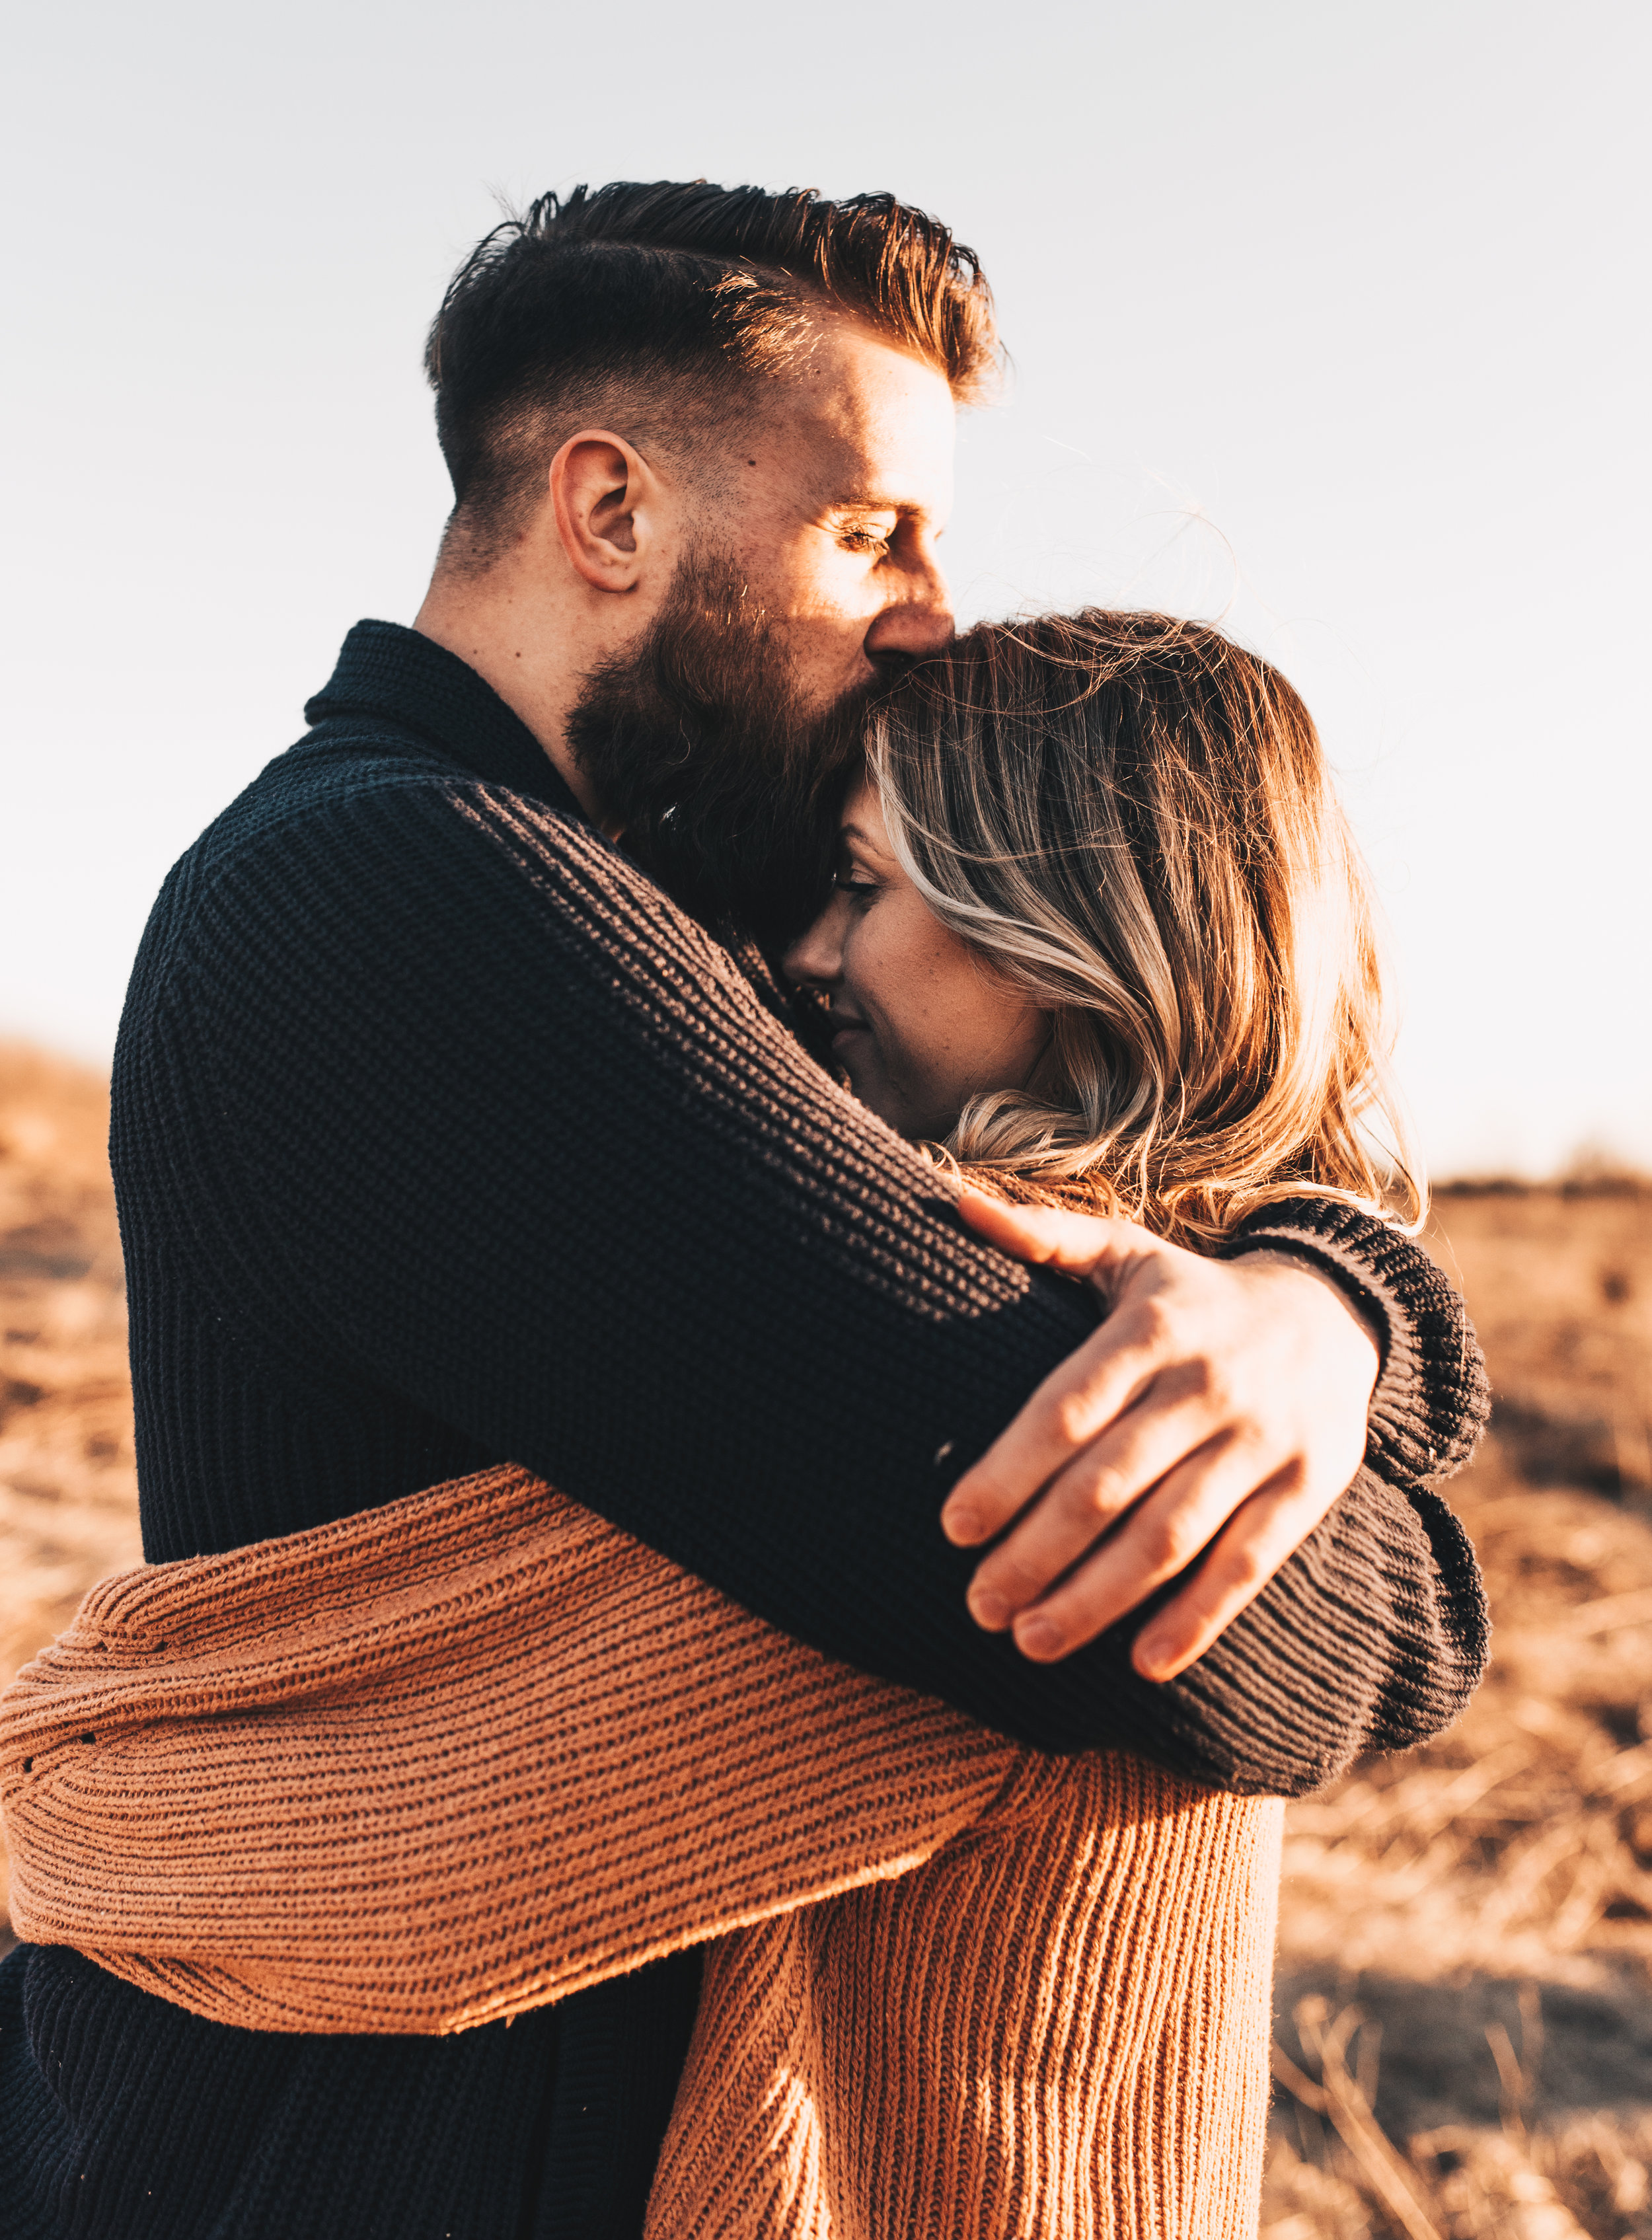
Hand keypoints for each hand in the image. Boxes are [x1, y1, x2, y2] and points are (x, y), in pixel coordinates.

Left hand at [940, 1190, 1380, 1681]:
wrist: (1333, 1314)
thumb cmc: (1193, 1297)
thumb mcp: (1127, 1253)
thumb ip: (1043, 1237)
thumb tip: (953, 1200)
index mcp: (1153, 1328)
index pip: (1068, 1410)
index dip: (1009, 1471)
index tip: (955, 1527)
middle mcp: (1208, 1384)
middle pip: (1109, 1484)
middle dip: (1037, 1551)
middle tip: (977, 1606)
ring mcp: (1262, 1439)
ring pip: (1170, 1534)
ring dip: (1099, 1597)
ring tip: (1031, 1640)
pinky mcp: (1307, 1487)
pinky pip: (1247, 1563)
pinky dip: (1197, 1618)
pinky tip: (1141, 1663)